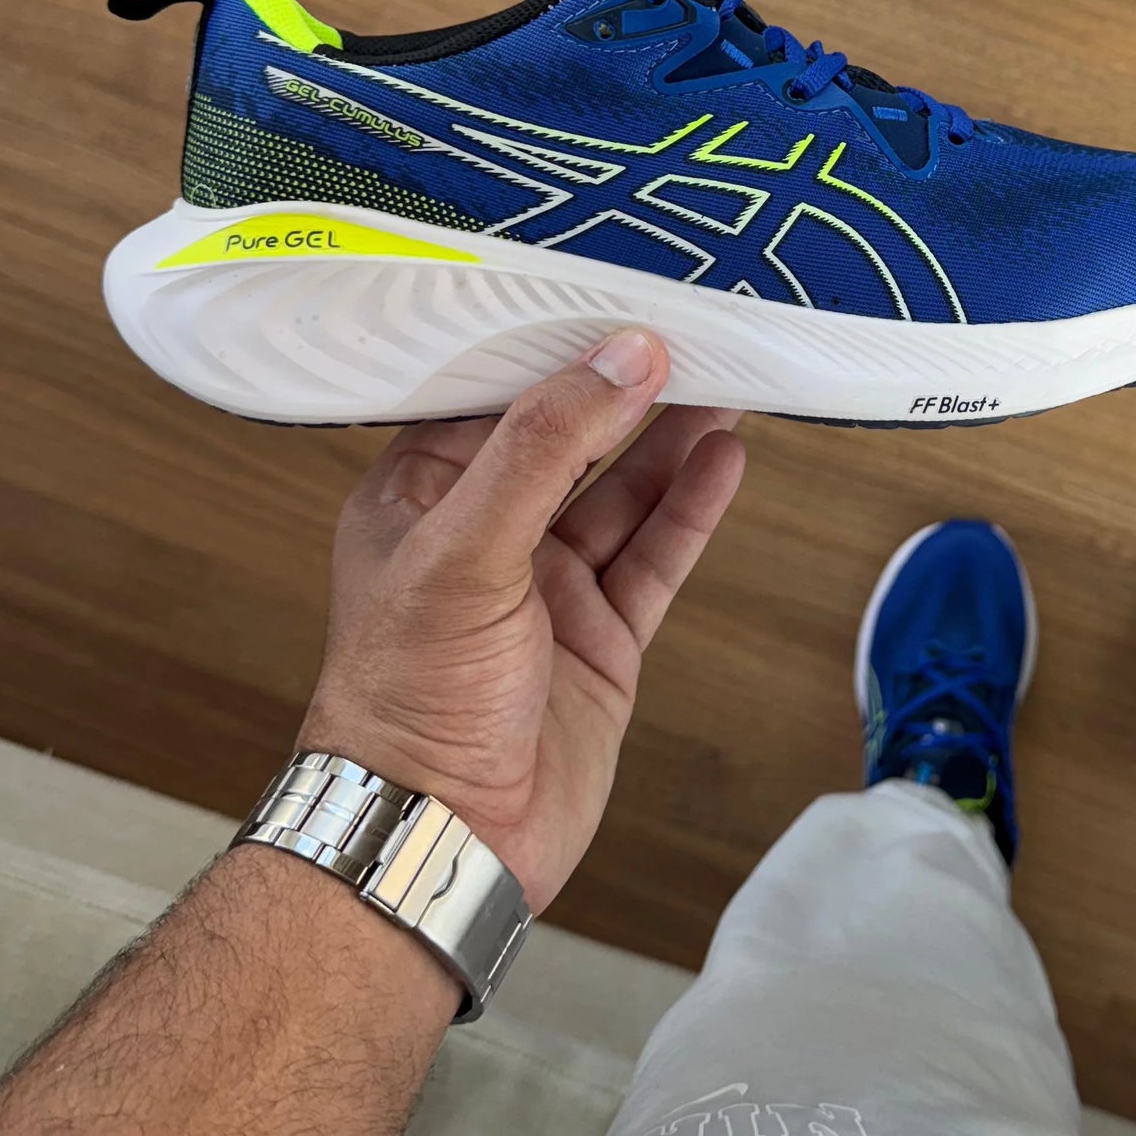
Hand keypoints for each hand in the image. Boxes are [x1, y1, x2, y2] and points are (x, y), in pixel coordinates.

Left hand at [299, 331, 744, 910]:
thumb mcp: (466, 550)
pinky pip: (655, 556)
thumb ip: (547, 447)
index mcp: (419, 497)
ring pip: (622, 492)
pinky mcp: (600, 638)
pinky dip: (692, 508)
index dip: (552, 345)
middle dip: (623, 384)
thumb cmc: (409, 700)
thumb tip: (624, 357)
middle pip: (567, 436)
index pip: (492, 395)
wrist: (439, 841)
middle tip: (690, 325)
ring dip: (670, 438)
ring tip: (726, 375)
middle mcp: (482, 533)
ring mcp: (546, 588)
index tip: (614, 294)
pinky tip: (725, 460)